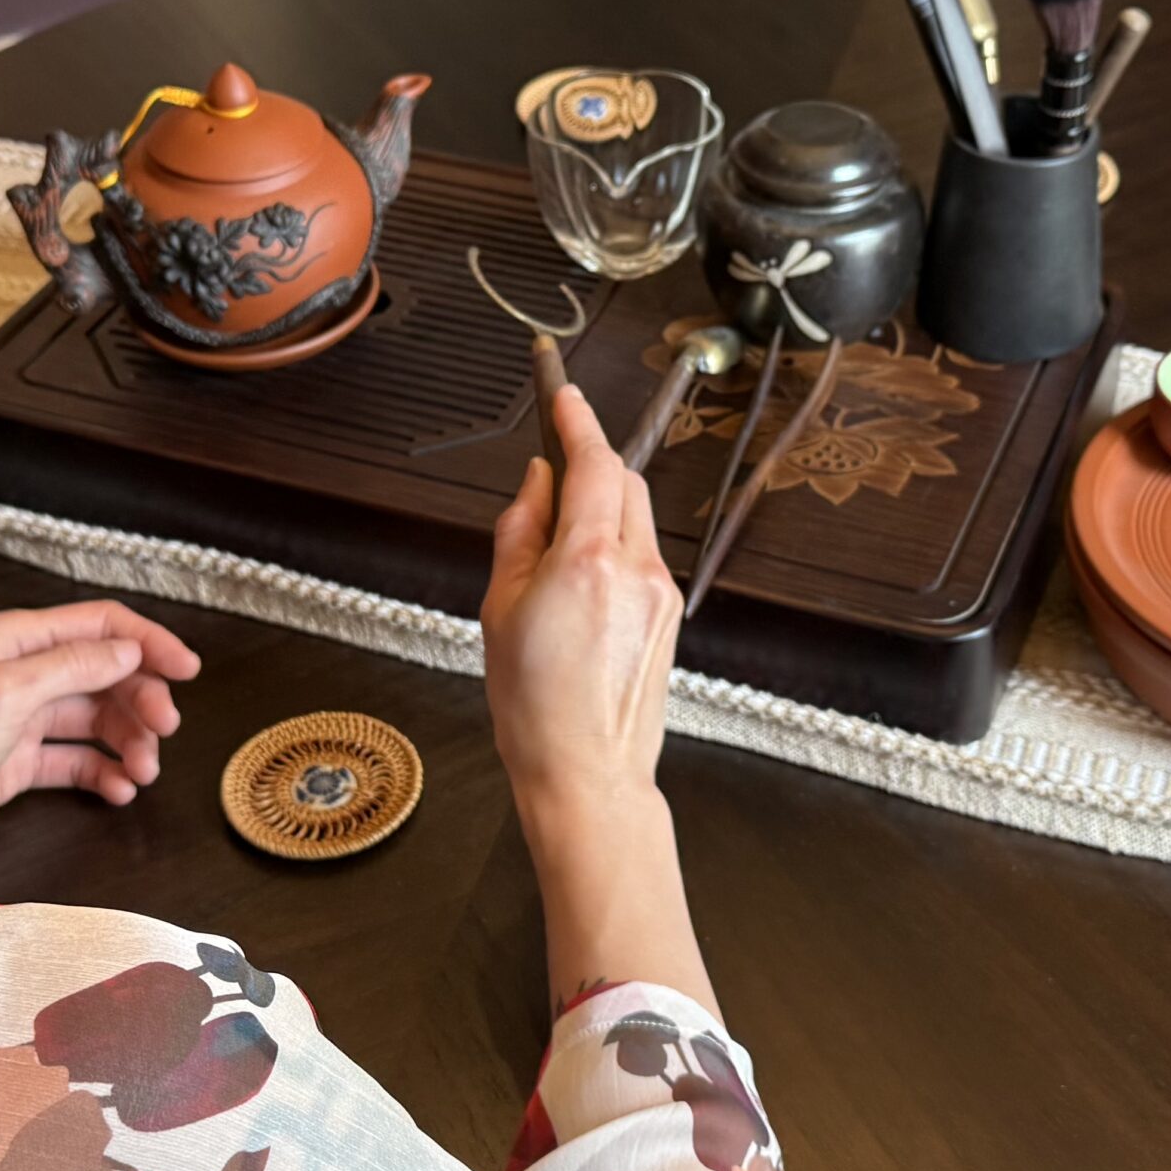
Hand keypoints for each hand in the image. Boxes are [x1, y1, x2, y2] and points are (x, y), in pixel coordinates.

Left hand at [0, 602, 200, 866]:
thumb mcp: (5, 696)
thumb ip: (71, 668)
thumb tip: (128, 651)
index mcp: (15, 640)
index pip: (99, 626)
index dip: (148, 643)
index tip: (188, 671)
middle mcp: (22, 673)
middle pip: (104, 674)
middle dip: (141, 700)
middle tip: (164, 735)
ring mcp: (20, 720)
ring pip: (95, 719)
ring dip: (128, 742)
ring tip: (143, 774)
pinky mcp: (16, 764)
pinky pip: (75, 760)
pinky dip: (102, 772)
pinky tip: (119, 791)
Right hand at [481, 384, 682, 841]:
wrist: (586, 775)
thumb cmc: (536, 710)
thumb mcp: (500, 609)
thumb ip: (519, 532)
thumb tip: (536, 484)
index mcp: (588, 561)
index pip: (593, 463)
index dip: (577, 420)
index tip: (564, 394)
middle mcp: (637, 570)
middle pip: (624, 482)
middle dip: (589, 469)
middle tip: (545, 483)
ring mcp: (662, 593)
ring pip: (634, 520)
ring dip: (599, 515)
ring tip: (551, 564)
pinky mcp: (671, 615)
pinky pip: (640, 559)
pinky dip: (611, 551)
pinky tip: (576, 595)